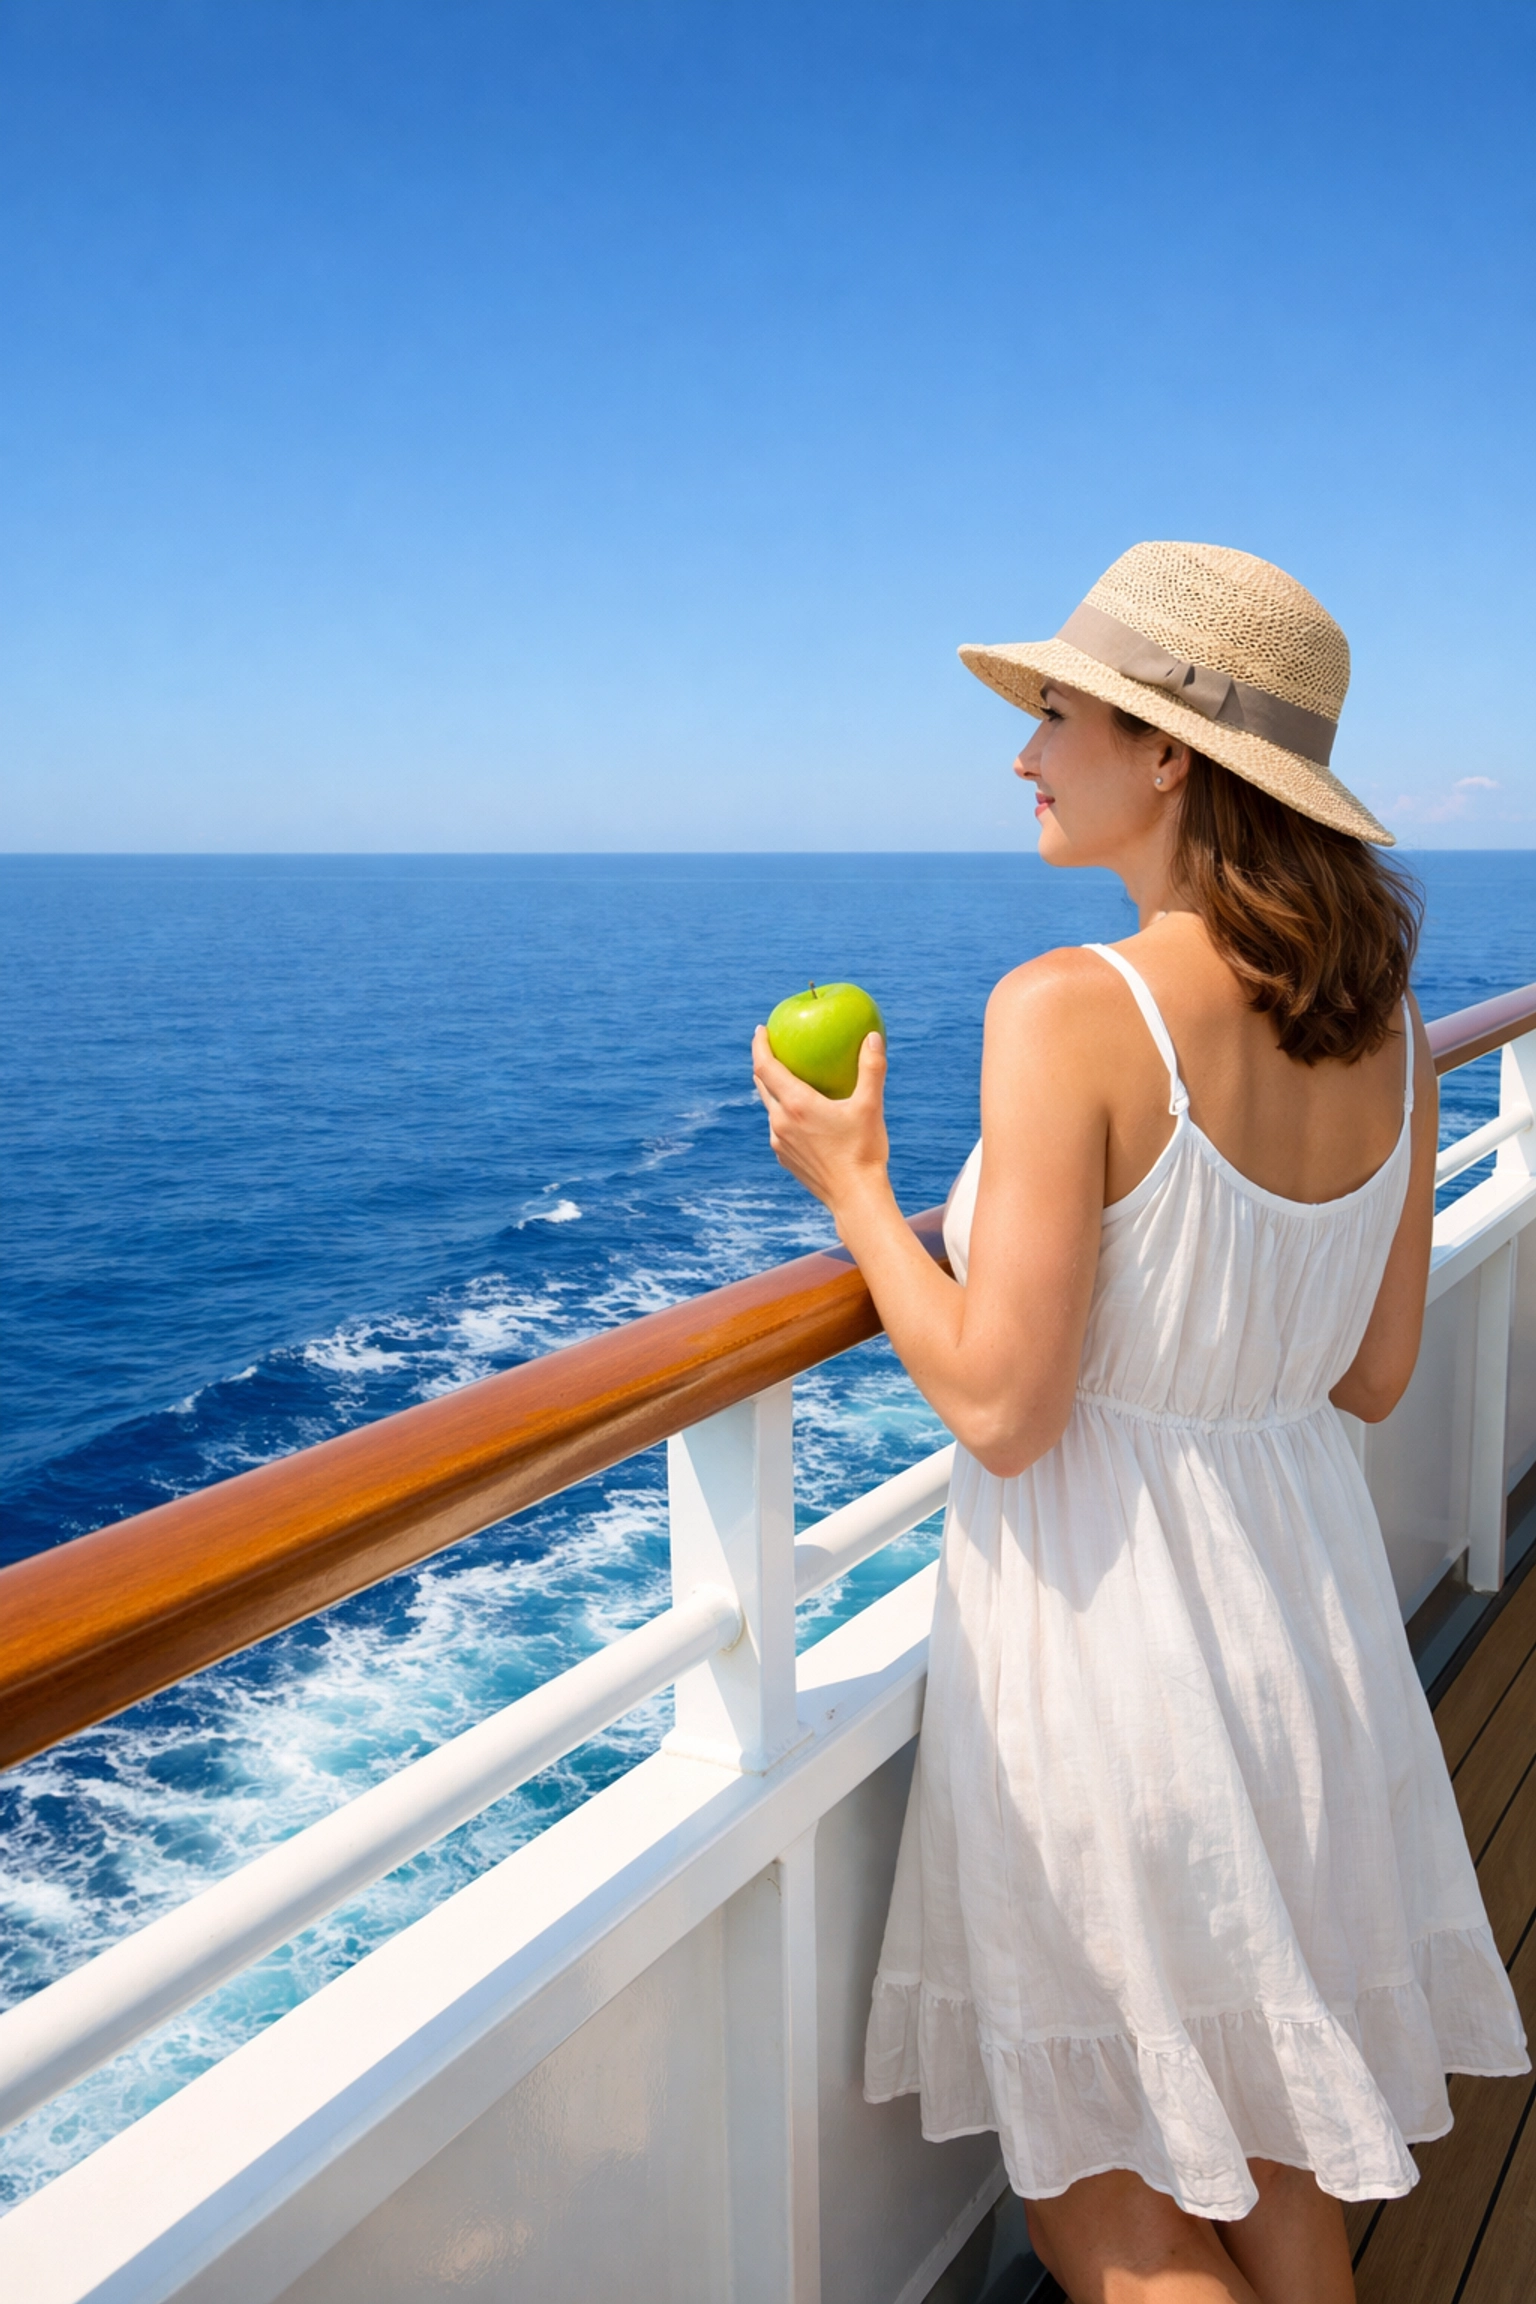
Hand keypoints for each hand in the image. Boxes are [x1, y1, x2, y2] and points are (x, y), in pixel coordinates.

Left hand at [751, 1025, 889, 1220]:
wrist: (855, 1198)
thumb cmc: (864, 1151)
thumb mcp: (871, 1106)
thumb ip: (872, 1068)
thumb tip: (873, 1036)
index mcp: (796, 1105)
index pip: (765, 1067)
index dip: (759, 1045)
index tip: (761, 1030)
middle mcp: (781, 1122)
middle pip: (762, 1085)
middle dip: (763, 1063)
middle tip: (773, 1047)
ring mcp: (780, 1142)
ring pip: (771, 1108)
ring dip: (776, 1091)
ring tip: (790, 1079)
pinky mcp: (785, 1158)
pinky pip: (780, 1128)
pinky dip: (786, 1114)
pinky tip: (803, 1114)